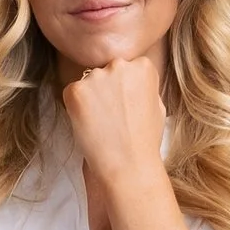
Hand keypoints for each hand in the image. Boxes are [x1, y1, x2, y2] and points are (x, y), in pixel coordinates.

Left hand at [60, 56, 166, 185]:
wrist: (128, 164)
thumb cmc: (145, 140)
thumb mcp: (157, 105)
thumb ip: (143, 87)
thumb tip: (133, 82)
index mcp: (142, 66)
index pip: (127, 67)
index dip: (124, 88)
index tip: (125, 104)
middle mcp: (119, 65)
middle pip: (106, 71)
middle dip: (105, 88)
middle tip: (111, 115)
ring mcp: (96, 76)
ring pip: (87, 82)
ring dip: (90, 98)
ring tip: (101, 122)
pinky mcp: (75, 90)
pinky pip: (72, 94)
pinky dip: (75, 108)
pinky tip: (89, 124)